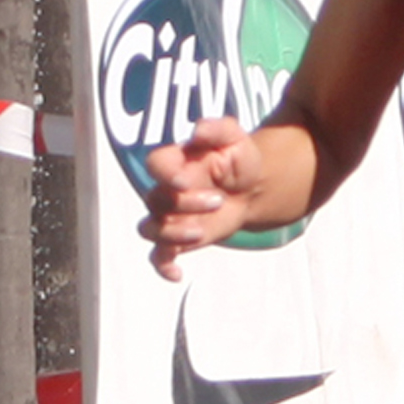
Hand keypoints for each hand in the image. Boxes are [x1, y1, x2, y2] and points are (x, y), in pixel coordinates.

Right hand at [141, 117, 262, 280]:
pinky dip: (163, 267)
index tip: (185, 180)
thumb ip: (218, 129)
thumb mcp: (235, 137)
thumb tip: (199, 129)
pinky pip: (159, 256)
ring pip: (151, 230)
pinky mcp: (179, 239)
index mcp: (176, 162)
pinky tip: (178, 275)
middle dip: (184, 205)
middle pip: (155, 201)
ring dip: (172, 233)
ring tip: (201, 232)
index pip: (155, 165)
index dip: (165, 175)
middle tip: (218, 200)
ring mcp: (171, 216)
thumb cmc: (239, 159)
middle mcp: (167, 190)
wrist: (252, 187)